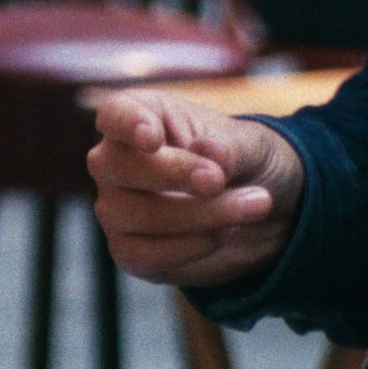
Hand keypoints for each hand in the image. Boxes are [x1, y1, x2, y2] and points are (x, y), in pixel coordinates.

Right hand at [87, 91, 305, 285]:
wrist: (254, 210)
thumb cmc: (241, 161)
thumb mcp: (251, 145)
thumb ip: (230, 147)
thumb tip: (211, 152)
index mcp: (138, 116)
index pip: (114, 114)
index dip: (127, 124)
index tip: (152, 139)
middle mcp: (114, 160)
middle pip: (118, 166)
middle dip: (174, 175)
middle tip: (219, 181)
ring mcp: (115, 206)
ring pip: (138, 214)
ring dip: (202, 215)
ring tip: (252, 206)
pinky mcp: (128, 249)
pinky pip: (145, 254)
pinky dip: (192, 246)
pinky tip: (224, 233)